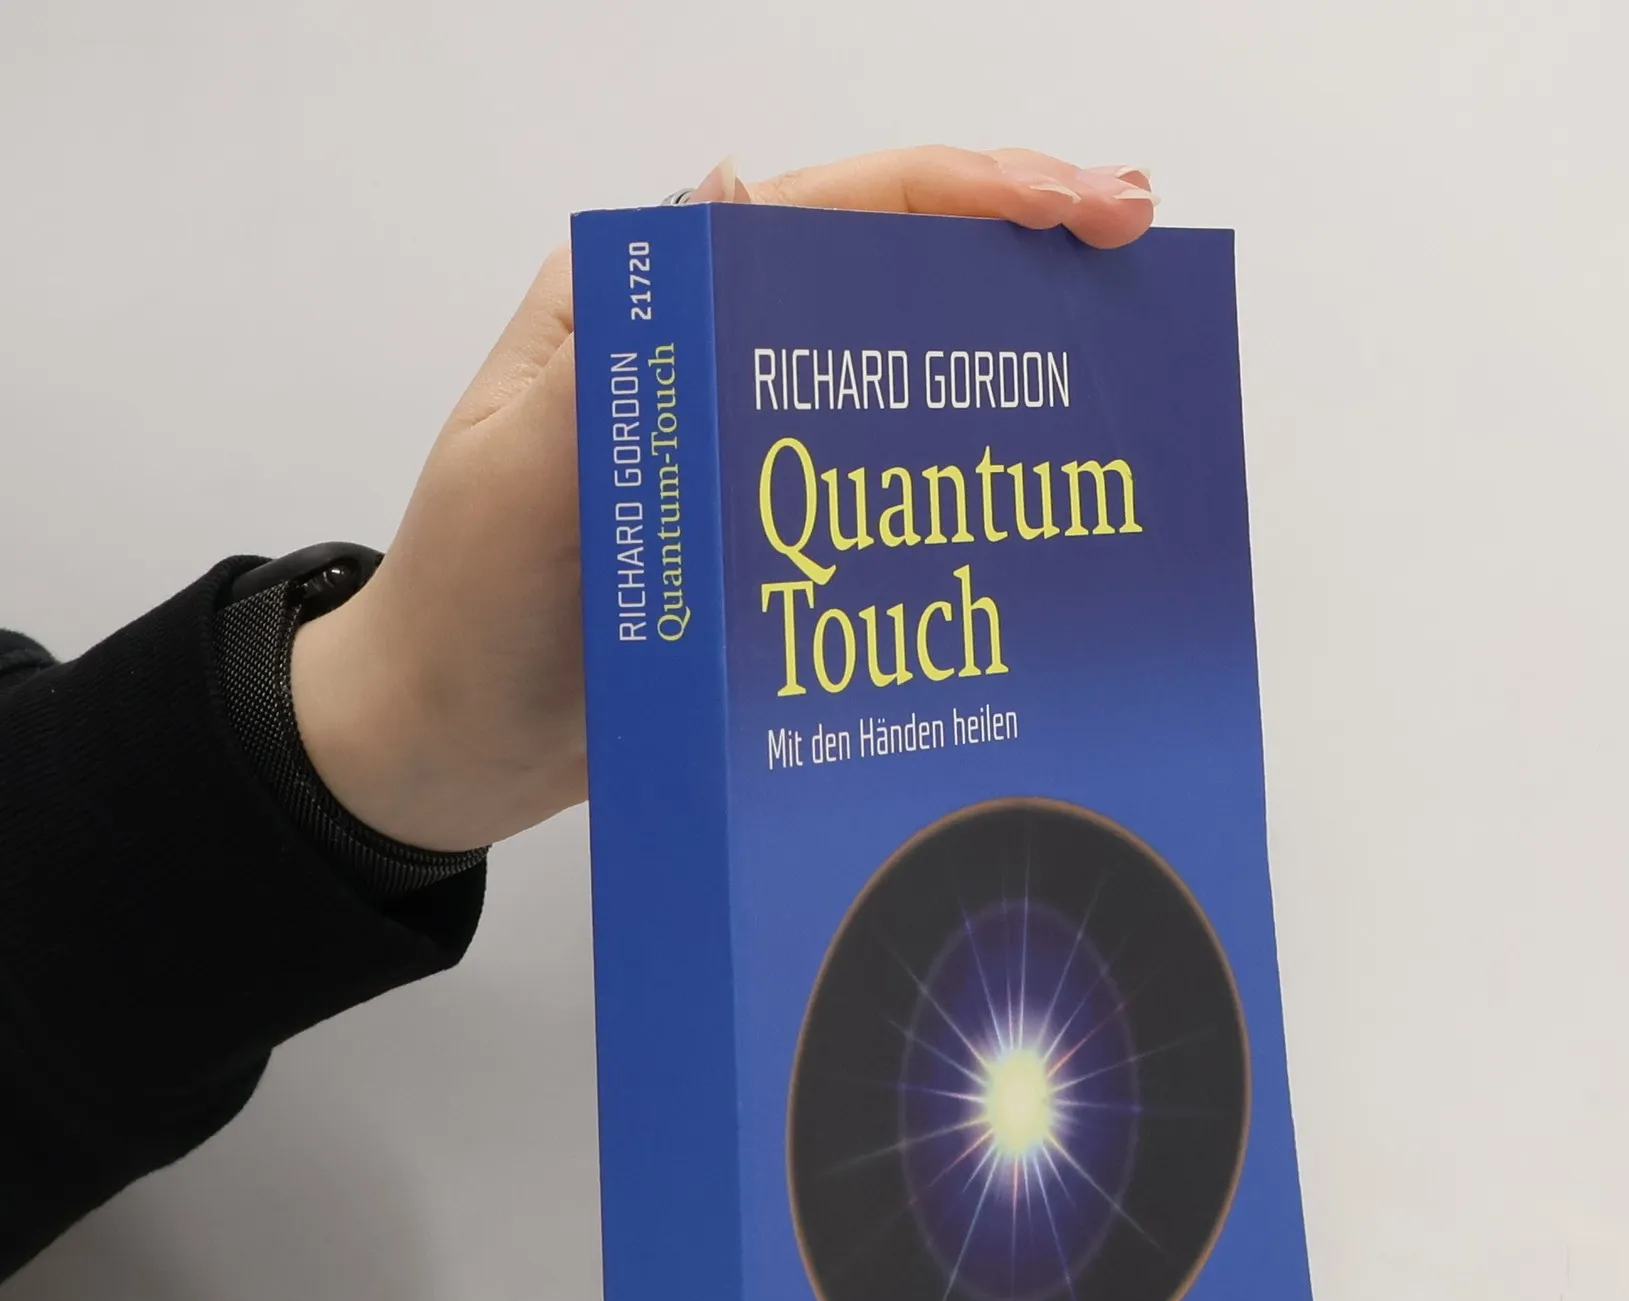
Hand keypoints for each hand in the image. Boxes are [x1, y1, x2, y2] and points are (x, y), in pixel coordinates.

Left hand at [289, 149, 1158, 852]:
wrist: (451, 740)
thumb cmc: (464, 607)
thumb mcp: (524, 473)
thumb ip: (628, 356)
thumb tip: (740, 196)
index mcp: (649, 301)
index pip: (828, 209)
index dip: (966, 192)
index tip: (1082, 201)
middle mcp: (709, 351)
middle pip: (885, 268)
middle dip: (1017, 240)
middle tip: (1136, 235)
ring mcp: (750, 443)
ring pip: (900, 368)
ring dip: (1009, 345)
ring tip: (1125, 334)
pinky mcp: (773, 530)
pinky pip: (884, 478)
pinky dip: (963, 465)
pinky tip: (1038, 475)